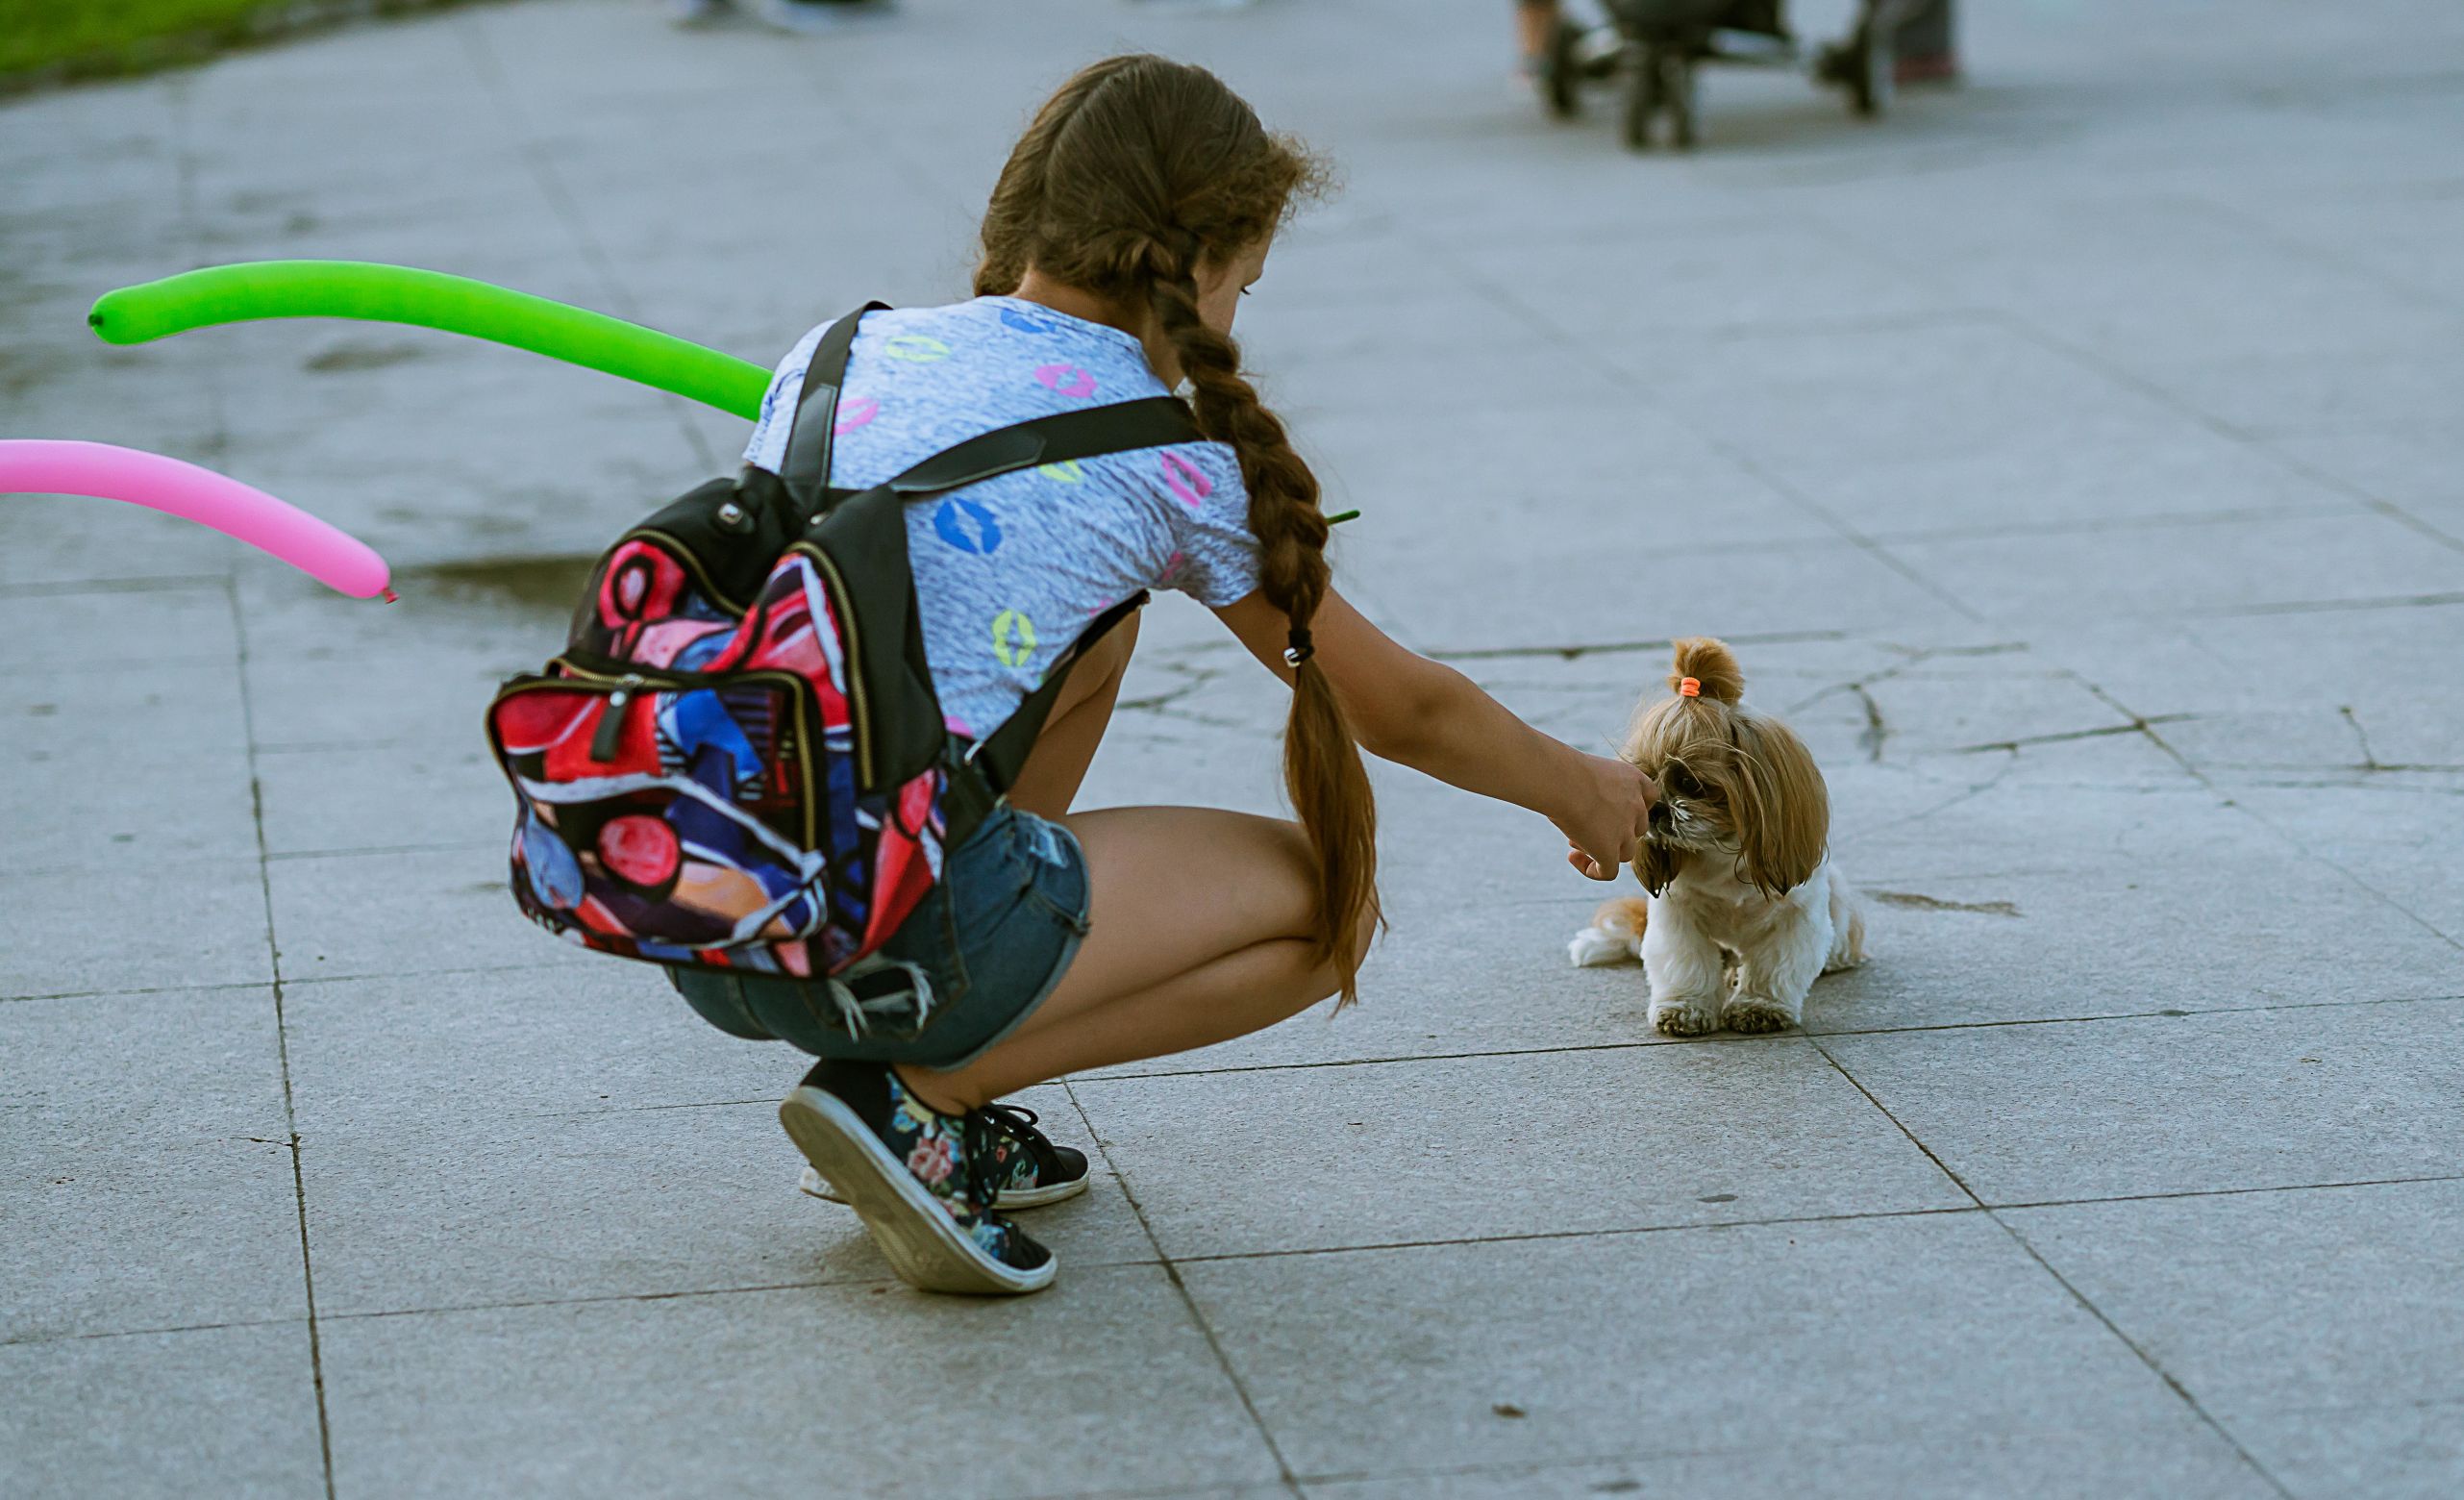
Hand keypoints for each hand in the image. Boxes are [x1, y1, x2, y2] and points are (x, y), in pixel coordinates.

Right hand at [1555, 751, 1657, 880]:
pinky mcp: (1609, 851)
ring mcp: (1625, 831)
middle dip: (1612, 830)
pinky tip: (1573, 858)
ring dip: (1604, 850)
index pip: (1649, 797)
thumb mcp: (1590, 772)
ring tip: (1573, 840)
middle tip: (1582, 824)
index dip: (1633, 808)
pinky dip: (1593, 870)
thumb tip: (1582, 806)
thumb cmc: (1564, 770)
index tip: (1610, 809)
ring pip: (1626, 852)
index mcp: (1633, 780)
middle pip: (1636, 828)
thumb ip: (1596, 789)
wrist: (1560, 779)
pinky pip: (1608, 872)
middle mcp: (1635, 806)